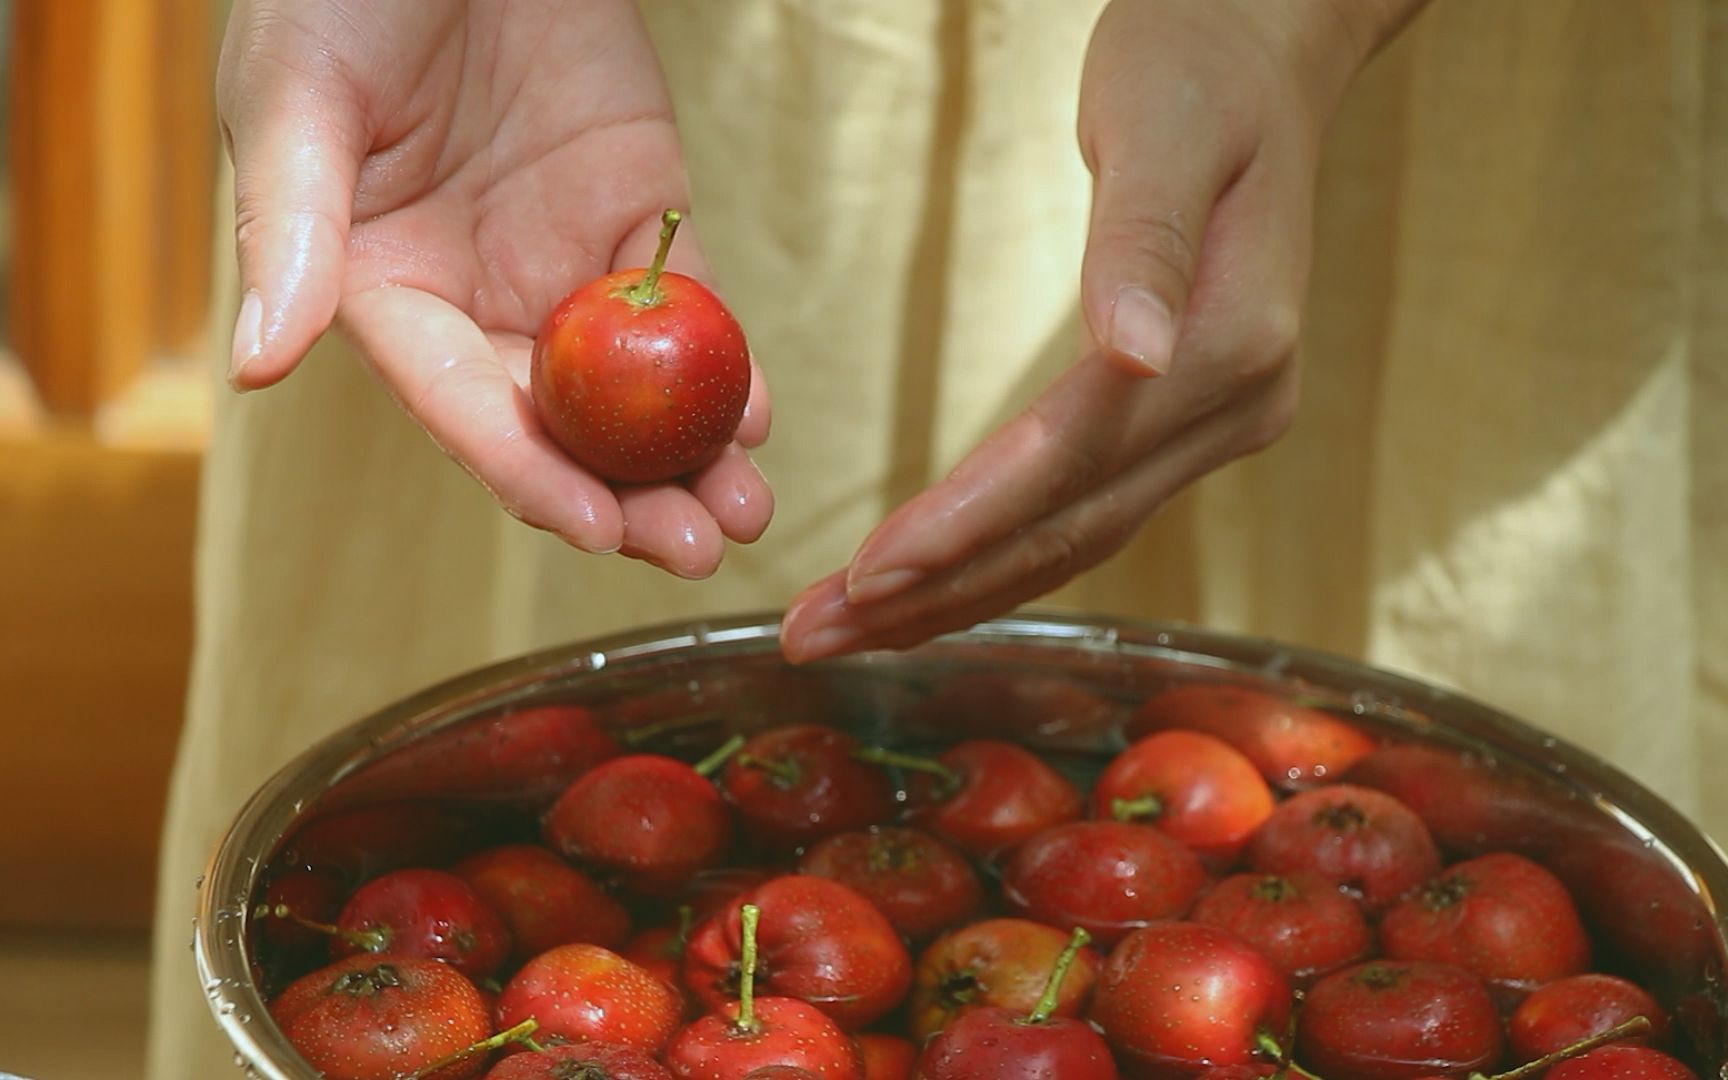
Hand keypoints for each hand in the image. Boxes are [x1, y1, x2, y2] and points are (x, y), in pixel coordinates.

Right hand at [219, 0, 771, 577]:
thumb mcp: (295, 98)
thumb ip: (288, 230)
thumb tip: (258, 367)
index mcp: (382, 290)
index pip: (458, 403)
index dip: (526, 471)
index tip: (596, 527)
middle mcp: (477, 298)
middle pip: (558, 424)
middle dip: (630, 497)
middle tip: (697, 550)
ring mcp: (563, 263)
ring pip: (633, 387)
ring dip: (689, 456)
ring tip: (745, 512)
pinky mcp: (637, 215)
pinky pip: (687, 303)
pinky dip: (722, 362)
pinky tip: (754, 415)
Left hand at [780, 0, 1420, 659]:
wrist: (1266, 50)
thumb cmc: (1200, 64)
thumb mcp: (1164, 126)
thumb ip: (1145, 244)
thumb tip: (1137, 357)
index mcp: (1234, 343)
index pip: (1075, 457)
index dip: (968, 522)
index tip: (865, 575)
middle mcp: (1237, 406)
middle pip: (1069, 528)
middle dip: (937, 590)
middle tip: (814, 637)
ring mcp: (1219, 424)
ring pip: (1074, 539)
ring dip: (956, 594)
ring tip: (844, 632)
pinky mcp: (1185, 422)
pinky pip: (1082, 510)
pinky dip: (998, 556)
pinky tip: (929, 586)